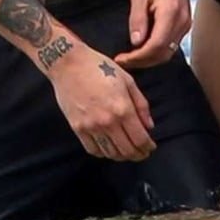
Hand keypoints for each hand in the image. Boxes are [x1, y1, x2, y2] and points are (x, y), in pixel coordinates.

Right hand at [51, 45, 155, 160]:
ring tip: (126, 151)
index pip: (139, 139)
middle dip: (138, 154)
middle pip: (126, 151)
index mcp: (123, 108)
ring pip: (110, 153)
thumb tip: (149, 126)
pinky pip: (93, 150)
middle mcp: (108, 122)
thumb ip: (141, 104)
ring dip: (121, 156)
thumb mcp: (127, 80)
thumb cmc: (100, 67)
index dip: (147, 147)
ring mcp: (91, 127)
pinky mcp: (77, 128)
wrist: (69, 64)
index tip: (150, 147)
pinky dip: (103, 153)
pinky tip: (108, 147)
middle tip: (142, 153)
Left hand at [115, 0, 190, 69]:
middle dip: (142, 61)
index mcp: (170, 12)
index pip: (155, 46)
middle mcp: (182, 21)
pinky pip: (171, 44)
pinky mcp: (185, 23)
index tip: (121, 59)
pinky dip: (157, 49)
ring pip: (168, 51)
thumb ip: (138, 20)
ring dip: (150, 58)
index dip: (138, 57)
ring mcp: (186, 23)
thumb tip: (136, 43)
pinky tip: (143, 47)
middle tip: (123, 61)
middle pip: (163, 53)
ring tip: (131, 56)